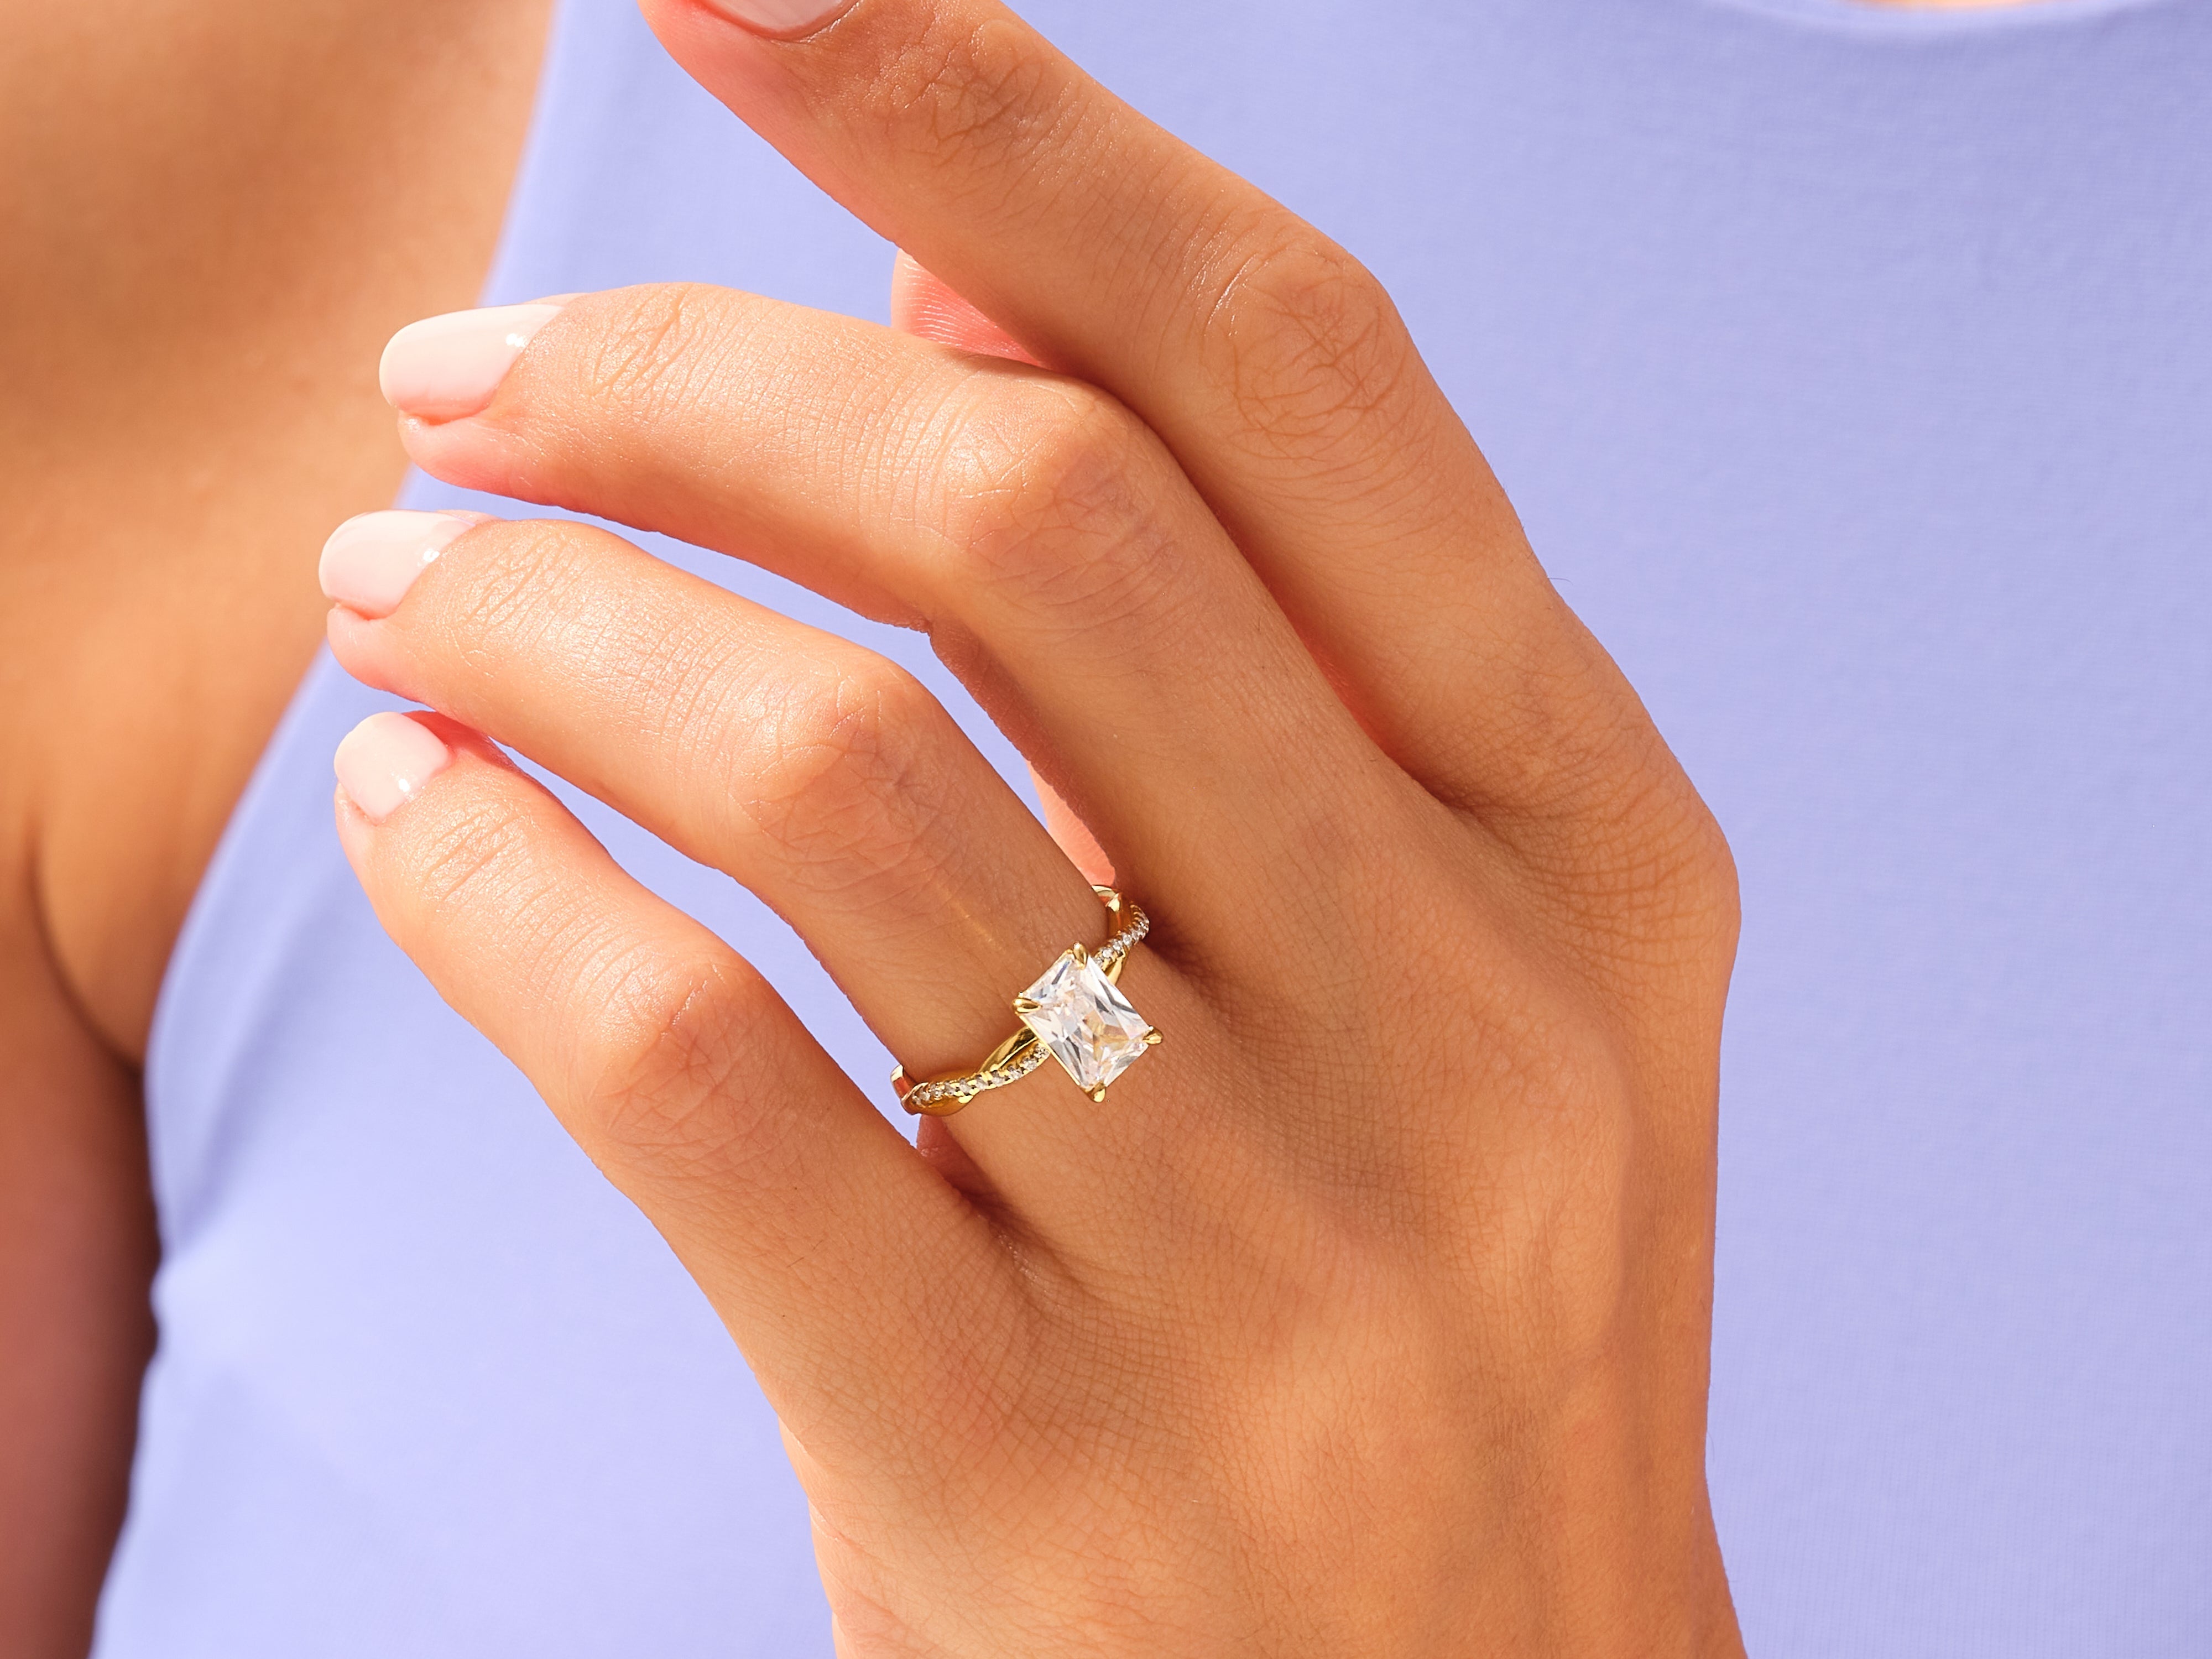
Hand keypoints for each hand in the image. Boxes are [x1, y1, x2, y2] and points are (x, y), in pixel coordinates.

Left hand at [323, 0, 1744, 1651]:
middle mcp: (1462, 1013)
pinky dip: (502, 895)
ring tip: (393, 578)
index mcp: (1586, 841)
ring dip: (552, 614)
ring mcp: (1260, 1253)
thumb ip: (1258, 628)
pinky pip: (701, 1079)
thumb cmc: (1434, 1314)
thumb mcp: (1456, 967)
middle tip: (467, 370)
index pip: (1290, 362)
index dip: (1001, 115)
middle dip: (692, 368)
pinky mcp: (1024, 1462)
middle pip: (1032, 512)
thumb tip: (948, 281)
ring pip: (831, 771)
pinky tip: (419, 812)